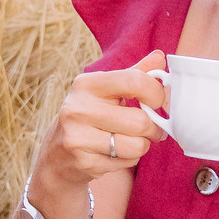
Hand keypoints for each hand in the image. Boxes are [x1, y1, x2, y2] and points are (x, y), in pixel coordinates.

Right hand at [34, 50, 171, 192]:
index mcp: (86, 84)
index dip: (157, 93)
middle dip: (153, 129)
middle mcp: (78, 108)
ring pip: (137, 145)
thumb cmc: (91, 117)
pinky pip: (127, 162)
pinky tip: (113, 153)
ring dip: (142, 146)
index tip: (158, 102)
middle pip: (140, 121)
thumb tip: (160, 57)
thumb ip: (134, 74)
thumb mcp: (108, 91)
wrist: (58, 154)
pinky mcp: (83, 161)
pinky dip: (128, 160)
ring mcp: (78, 136)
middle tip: (151, 129)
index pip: (135, 81)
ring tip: (130, 141)